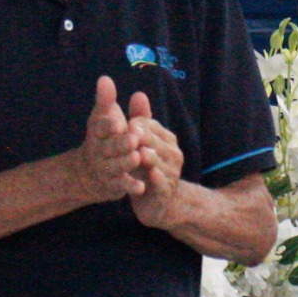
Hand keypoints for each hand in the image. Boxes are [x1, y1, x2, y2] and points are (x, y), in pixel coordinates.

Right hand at [77, 76, 141, 203]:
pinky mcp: (112, 185)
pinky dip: (130, 186)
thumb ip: (106, 100)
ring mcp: (105, 169)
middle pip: (108, 148)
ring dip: (126, 162)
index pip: (100, 128)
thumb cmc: (103, 139)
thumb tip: (104, 78)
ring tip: (138, 157)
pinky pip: (121, 185)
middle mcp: (99, 151)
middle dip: (120, 144)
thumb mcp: (103, 118)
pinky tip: (141, 186)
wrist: (89, 173)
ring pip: (115, 166)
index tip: (118, 122)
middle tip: (134, 139)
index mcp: (97, 133)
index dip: (108, 125)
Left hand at [125, 91, 188, 229]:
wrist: (158, 203)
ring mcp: (171, 173)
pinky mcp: (166, 190)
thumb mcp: (144, 144)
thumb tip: (138, 93)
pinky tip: (147, 173)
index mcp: (166, 139)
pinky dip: (154, 176)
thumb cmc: (147, 168)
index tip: (125, 125)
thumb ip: (141, 119)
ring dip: (147, 156)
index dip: (137, 124)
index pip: (151, 126)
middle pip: (154, 141)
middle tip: (129, 135)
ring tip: (137, 154)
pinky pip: (161, 181)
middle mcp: (172, 154)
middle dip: (141, 138)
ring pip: (158, 160)